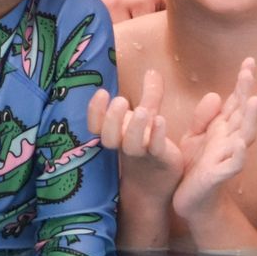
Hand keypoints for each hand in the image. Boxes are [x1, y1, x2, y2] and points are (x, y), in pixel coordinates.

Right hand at [88, 68, 184, 194]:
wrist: (158, 184)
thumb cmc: (148, 147)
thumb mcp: (149, 118)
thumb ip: (149, 96)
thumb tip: (152, 71)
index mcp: (116, 134)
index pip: (96, 125)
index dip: (95, 111)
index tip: (102, 92)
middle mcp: (124, 145)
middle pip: (109, 136)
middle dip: (112, 119)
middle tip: (121, 100)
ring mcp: (142, 154)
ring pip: (131, 145)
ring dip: (135, 127)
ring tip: (144, 111)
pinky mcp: (160, 160)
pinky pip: (155, 149)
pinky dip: (157, 136)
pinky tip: (160, 120)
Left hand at [172, 59, 256, 223]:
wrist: (193, 201)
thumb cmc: (196, 168)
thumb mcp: (197, 138)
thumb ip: (206, 118)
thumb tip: (218, 95)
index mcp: (222, 129)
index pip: (236, 102)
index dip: (243, 83)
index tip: (249, 61)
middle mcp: (229, 140)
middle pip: (242, 112)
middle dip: (246, 91)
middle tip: (250, 70)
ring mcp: (227, 157)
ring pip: (245, 136)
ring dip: (250, 119)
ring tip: (254, 100)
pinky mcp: (219, 175)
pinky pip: (232, 164)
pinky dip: (238, 154)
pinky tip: (241, 143)